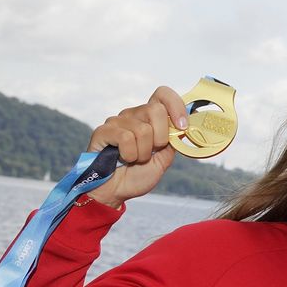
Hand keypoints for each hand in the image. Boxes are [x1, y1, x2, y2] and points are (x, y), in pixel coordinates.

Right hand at [85, 87, 189, 207]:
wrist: (116, 192)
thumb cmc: (137, 175)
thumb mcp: (163, 159)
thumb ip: (173, 142)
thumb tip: (182, 127)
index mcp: (149, 118)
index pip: (163, 94)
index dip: (176, 105)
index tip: (182, 126)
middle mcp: (133, 114)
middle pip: (156, 110)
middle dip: (160, 138)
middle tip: (151, 152)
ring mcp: (117, 121)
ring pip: (142, 129)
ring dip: (143, 152)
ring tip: (134, 159)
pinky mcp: (103, 131)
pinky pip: (125, 137)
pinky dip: (130, 154)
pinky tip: (123, 158)